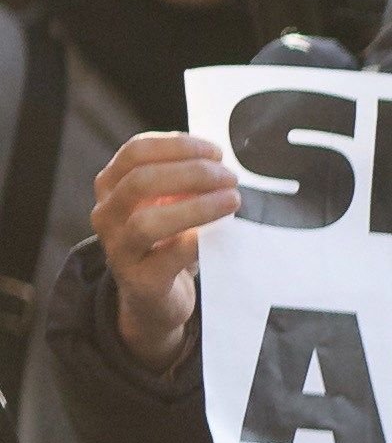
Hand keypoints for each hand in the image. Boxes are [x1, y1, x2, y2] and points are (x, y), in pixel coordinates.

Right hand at [91, 132, 235, 374]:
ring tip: (232, 201)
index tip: (216, 152)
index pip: (136, 151)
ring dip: (196, 207)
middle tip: (230, 177)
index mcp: (111, 186)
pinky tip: (216, 234)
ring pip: (146, 222)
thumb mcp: (169, 202)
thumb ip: (185, 179)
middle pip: (141, 181)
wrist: (154, 296)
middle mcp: (106, 214)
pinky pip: (167, 258)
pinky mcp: (139, 281)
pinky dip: (195, 242)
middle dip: (192, 173)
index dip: (179, 146)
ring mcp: (118, 249)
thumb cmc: (168, 239)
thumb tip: (219, 161)